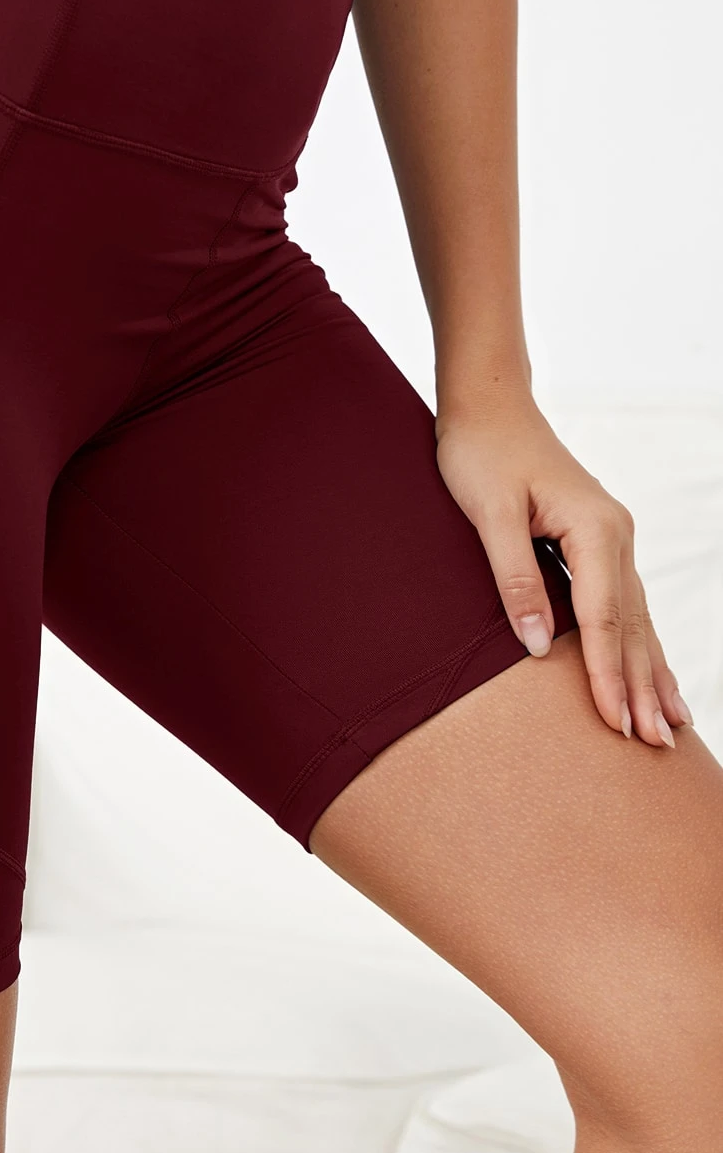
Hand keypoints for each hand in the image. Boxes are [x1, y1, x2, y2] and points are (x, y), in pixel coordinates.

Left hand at [435, 397, 690, 747]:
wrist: (488, 405)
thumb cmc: (481, 452)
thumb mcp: (489, 513)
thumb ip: (514, 578)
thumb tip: (535, 646)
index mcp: (595, 527)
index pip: (604, 618)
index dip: (606, 673)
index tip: (615, 724)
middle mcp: (615, 534)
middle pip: (632, 624)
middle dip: (641, 687)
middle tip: (654, 747)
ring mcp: (612, 536)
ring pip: (637, 617)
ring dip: (650, 672)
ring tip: (670, 726)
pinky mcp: (598, 539)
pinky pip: (627, 603)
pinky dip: (640, 642)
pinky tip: (651, 672)